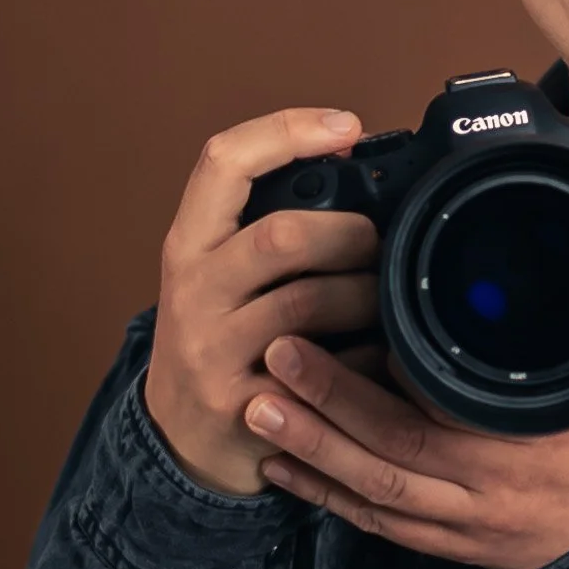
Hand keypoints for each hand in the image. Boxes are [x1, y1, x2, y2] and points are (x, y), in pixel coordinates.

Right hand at [144, 106, 381, 495]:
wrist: (182, 440)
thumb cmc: (222, 341)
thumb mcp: (222, 275)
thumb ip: (268, 226)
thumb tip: (355, 160)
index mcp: (189, 245)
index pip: (222, 163)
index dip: (286, 132)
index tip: (345, 127)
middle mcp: (192, 291)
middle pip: (281, 236)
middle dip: (350, 233)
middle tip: (379, 243)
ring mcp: (212, 351)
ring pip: (307, 303)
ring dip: (366, 296)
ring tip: (386, 300)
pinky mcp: (243, 405)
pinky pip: (326, 371)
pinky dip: (366, 358)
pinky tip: (381, 356)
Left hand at [240, 249, 568, 568]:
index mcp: (533, 443)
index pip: (443, 408)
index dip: (381, 377)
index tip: (339, 327)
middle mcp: (490, 490)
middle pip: (388, 451)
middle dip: (324, 404)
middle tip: (275, 355)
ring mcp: (469, 524)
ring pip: (373, 492)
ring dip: (311, 452)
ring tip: (258, 407)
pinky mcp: (458, 546)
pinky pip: (381, 527)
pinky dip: (329, 501)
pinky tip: (287, 473)